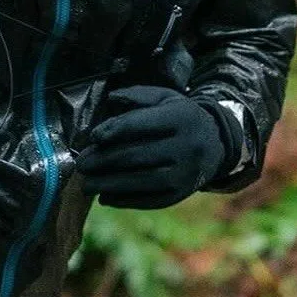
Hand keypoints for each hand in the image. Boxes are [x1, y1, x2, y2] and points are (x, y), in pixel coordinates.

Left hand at [76, 85, 242, 208]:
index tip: (94, 136)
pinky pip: (151, 200)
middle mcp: (186, 147)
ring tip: (86, 185)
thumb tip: (110, 100)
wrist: (214, 143)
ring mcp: (185, 173)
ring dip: (110, 184)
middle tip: (82, 164)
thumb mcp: (164, 97)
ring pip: (143, 181)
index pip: (143, 124)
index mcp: (181, 118)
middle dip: (105, 161)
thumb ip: (137, 96)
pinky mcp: (182, 193)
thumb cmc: (178, 116)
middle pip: (139, 156)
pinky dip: (125, 201)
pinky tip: (105, 197)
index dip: (115, 130)